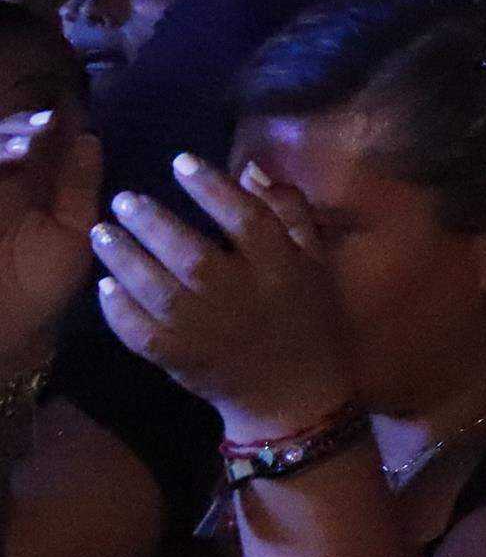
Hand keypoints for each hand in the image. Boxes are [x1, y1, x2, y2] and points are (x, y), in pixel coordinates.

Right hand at [0, 110, 97, 375]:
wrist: (5, 331)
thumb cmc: (42, 285)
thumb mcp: (71, 231)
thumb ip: (78, 186)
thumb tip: (89, 137)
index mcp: (30, 185)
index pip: (37, 142)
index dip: (51, 124)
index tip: (70, 112)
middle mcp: (4, 183)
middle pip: (7, 138)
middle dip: (24, 126)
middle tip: (47, 121)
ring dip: (5, 140)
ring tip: (30, 141)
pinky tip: (13, 160)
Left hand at [92, 153, 353, 440]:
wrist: (294, 395)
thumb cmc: (307, 318)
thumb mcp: (314, 261)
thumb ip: (290, 213)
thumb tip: (254, 169)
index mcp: (281, 269)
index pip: (246, 218)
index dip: (211, 187)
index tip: (180, 161)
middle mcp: (243, 297)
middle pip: (190, 253)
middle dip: (153, 222)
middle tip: (124, 198)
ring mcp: (208, 332)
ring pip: (158, 291)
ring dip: (125, 259)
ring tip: (101, 233)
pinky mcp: (182, 361)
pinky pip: (142, 333)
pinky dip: (119, 311)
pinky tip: (104, 287)